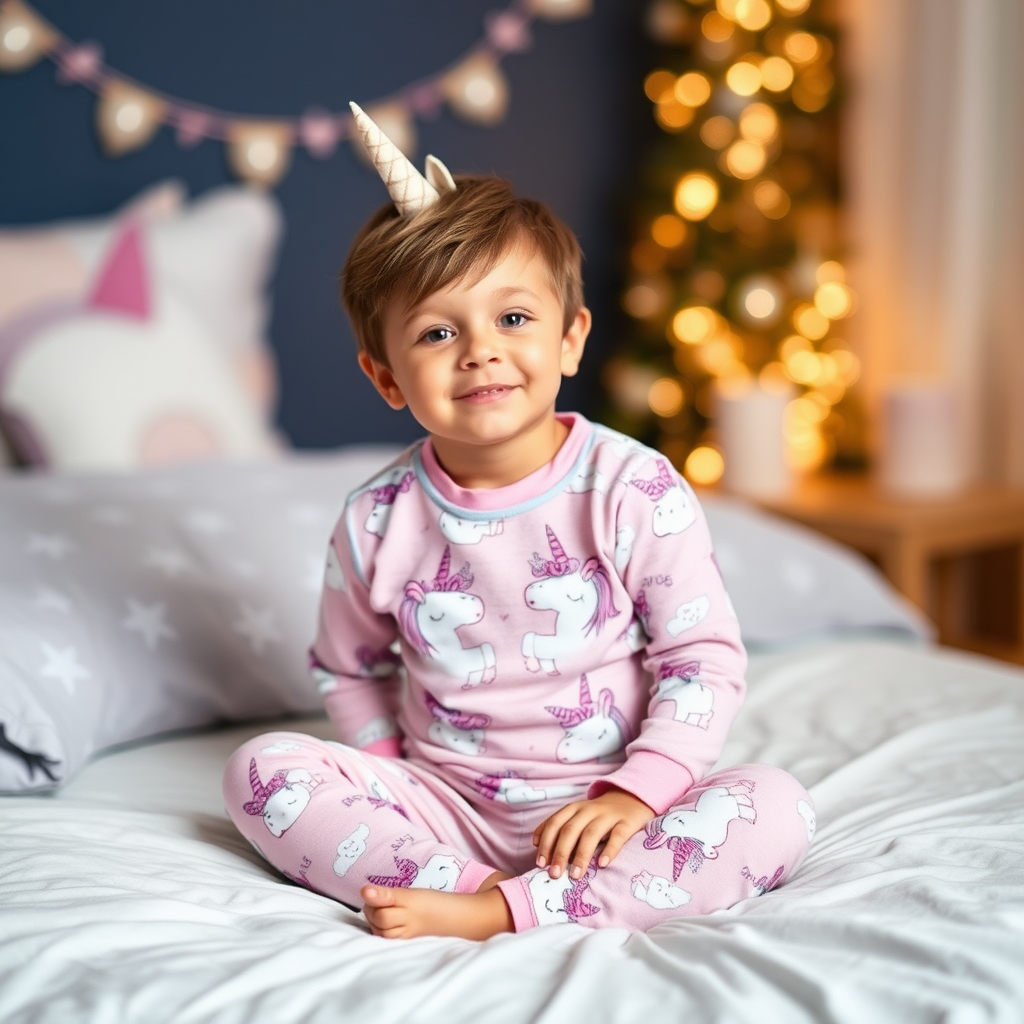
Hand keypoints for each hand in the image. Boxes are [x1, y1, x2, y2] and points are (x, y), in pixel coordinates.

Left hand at [532, 789, 653, 879]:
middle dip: (560, 853)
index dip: (546, 843)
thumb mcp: (577, 816)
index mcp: (574, 808)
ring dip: (581, 854)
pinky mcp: (626, 823)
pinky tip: (602, 864)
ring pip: (591, 834)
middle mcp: (589, 810)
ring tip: (575, 875)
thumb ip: (560, 828)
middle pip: (570, 830)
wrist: (630, 798)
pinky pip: (617, 836)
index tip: (540, 863)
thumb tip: (538, 846)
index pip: (555, 823)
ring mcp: (608, 816)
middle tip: (554, 874)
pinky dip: (609, 850)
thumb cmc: (598, 815)